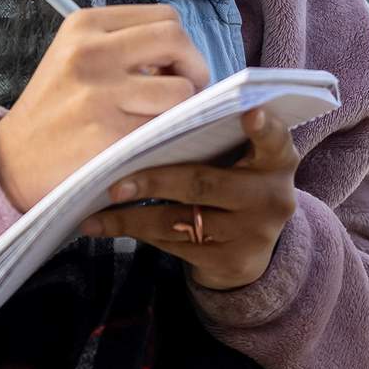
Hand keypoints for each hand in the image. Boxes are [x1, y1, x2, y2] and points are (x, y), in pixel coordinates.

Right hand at [0, 4, 210, 210]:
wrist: (13, 159)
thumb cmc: (55, 109)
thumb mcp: (75, 58)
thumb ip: (122, 47)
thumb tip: (184, 59)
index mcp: (83, 24)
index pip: (164, 16)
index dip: (179, 45)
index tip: (170, 69)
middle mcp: (90, 50)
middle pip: (176, 39)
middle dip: (194, 68)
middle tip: (184, 93)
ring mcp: (99, 92)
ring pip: (181, 89)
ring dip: (183, 109)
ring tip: (161, 120)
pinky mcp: (108, 132)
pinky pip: (166, 127)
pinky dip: (167, 136)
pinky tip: (148, 142)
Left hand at [75, 107, 301, 289]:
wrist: (251, 244)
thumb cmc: (232, 177)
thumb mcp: (239, 156)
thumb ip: (216, 134)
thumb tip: (154, 106)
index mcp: (277, 160)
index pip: (275, 140)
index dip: (265, 127)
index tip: (250, 113)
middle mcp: (271, 197)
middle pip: (203, 184)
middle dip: (153, 183)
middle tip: (114, 185)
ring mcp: (253, 234)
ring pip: (179, 221)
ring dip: (130, 217)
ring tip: (92, 216)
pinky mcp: (231, 262)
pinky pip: (173, 244)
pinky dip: (136, 232)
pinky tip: (105, 227)